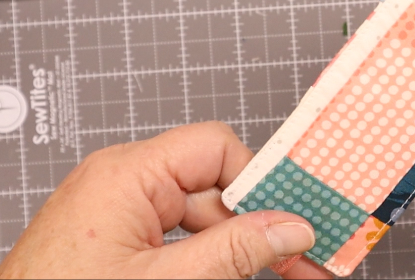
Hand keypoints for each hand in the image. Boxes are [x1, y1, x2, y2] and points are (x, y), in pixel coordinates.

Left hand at [0, 122, 331, 278]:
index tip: (298, 217)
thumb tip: (290, 227)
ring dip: (234, 251)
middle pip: (213, 189)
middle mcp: (119, 182)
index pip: (215, 149)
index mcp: (126, 174)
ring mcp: (114, 212)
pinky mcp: (112, 240)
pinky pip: (173, 239)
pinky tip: (226, 277)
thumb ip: (232, 251)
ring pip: (198, 221)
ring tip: (273, 276)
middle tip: (301, 266)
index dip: (260, 183)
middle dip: (257, 229)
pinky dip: (203, 260)